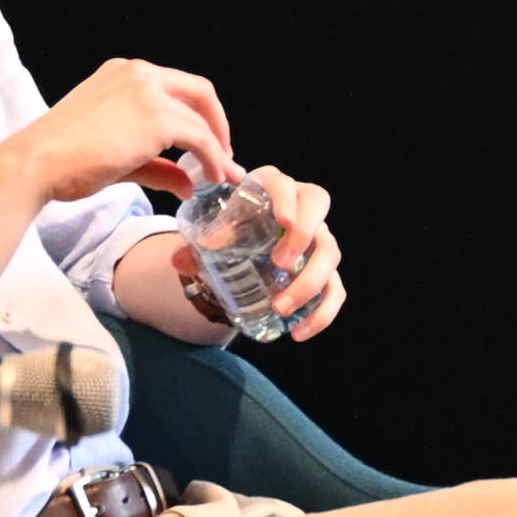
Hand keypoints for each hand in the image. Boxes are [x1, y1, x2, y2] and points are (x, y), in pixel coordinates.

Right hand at [17, 57, 235, 206]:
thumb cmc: (63, 159)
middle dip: (218, 124)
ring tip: (222, 173)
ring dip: (217, 149)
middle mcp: (138, 73)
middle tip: (225, 153)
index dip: (198, 114)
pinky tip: (211, 176)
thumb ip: (157, 166)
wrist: (36, 162)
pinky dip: (212, 158)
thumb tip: (188, 184)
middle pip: (199, 92)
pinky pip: (199, 138)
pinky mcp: (156, 117)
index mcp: (124, 73)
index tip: (208, 140)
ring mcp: (148, 91)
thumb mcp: (119, 157)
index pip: (174, 87)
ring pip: (200, 119)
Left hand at [205, 165, 347, 337]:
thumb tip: (181, 261)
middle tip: (278, 264)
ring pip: (330, 253)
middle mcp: (302, 208)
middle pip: (318, 212)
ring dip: (309, 283)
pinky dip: (323, 313)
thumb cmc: (230, 230)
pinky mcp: (325, 270)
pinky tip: (300, 333)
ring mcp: (318, 238)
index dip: (287, 199)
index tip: (282, 222)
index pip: (285, 184)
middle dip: (303, 238)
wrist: (245, 244)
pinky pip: (336, 289)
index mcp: (271, 189)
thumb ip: (197, 245)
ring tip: (280, 308)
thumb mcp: (212, 233)